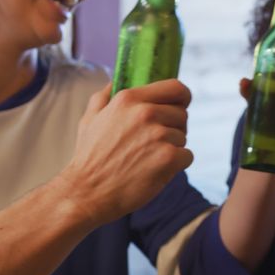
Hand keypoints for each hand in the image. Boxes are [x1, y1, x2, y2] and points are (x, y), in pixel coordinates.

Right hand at [60, 80, 194, 226]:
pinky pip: (187, 155)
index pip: (175, 87)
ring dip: (172, 148)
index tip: (179, 106)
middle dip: (173, 128)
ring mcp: (158, 135)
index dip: (181, 98)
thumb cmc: (89, 157)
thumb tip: (114, 81)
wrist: (86, 192)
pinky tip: (156, 170)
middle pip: (182, 114)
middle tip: (152, 144)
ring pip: (183, 137)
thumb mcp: (90, 119)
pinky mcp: (168, 158)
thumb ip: (104, 96)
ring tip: (147, 159)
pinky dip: (177, 164)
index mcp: (129, 99)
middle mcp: (146, 112)